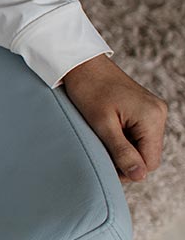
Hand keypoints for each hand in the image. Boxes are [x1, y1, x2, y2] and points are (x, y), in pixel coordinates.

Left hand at [60, 54, 167, 182]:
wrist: (81, 63)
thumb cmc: (88, 89)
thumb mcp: (102, 124)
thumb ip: (121, 151)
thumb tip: (139, 176)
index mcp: (152, 118)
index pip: (150, 162)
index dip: (129, 170)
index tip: (105, 165)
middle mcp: (158, 113)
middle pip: (148, 154)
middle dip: (126, 159)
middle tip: (100, 151)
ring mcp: (153, 110)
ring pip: (143, 145)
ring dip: (124, 148)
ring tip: (102, 138)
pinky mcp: (144, 108)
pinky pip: (139, 133)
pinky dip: (124, 137)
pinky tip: (108, 130)